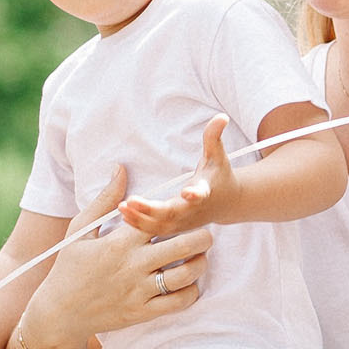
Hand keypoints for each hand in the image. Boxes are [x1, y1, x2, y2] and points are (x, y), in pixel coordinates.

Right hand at [21, 168, 214, 348]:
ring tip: (199, 257)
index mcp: (120, 241)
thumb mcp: (80, 230)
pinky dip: (191, 292)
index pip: (161, 219)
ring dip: (200, 263)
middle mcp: (133, 265)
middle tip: (205, 234)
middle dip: (202, 237)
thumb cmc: (69, 267)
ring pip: (186, 274)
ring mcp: (140, 291)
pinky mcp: (143, 312)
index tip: (188, 210)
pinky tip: (189, 283)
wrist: (59, 313)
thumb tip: (121, 168)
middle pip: (184, 245)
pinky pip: (179, 302)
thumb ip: (105, 200)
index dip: (180, 212)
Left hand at [120, 115, 236, 237]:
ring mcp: (184, 223)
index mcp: (205, 191)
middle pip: (172, 213)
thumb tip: (221, 117)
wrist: (227, 202)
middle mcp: (194, 210)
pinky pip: (156, 231)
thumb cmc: (219, 174)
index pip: (200, 193)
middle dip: (151, 210)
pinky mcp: (176, 228)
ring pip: (161, 226)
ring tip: (121, 208)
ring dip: (140, 219)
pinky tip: (124, 216)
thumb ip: (214, 136)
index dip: (195, 194)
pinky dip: (141, 226)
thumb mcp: (218, 155)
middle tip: (130, 201)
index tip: (187, 192)